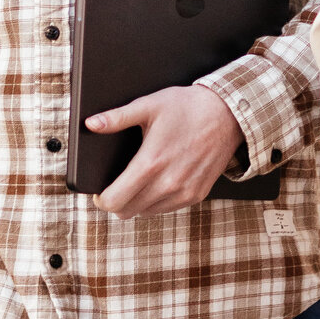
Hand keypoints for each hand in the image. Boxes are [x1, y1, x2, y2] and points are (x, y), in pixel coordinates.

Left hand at [89, 83, 244, 217]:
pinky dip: (156, 201)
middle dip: (116, 201)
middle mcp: (168, 183)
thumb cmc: (187, 106)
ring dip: (136, 202)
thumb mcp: (148, 105)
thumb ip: (117, 117)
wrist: (228, 114)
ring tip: (137, 181)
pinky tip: (157, 181)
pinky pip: (166, 209)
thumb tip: (91, 124)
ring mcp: (184, 192)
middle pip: (127, 211)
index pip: (115, 200)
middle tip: (116, 185)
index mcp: (151, 163)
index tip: (100, 191)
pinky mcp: (196, 195)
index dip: (101, 199)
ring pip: (146, 213)